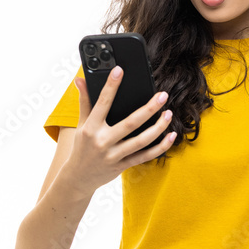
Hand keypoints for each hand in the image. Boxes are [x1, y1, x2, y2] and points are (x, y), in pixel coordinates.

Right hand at [64, 66, 175, 192]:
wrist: (77, 178)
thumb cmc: (81, 147)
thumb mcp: (81, 124)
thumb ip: (84, 101)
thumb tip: (79, 80)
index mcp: (91, 127)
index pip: (102, 103)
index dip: (111, 86)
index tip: (119, 70)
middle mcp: (102, 141)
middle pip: (130, 123)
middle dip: (148, 108)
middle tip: (162, 95)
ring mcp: (113, 155)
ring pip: (141, 141)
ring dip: (158, 127)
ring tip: (169, 114)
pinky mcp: (122, 166)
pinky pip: (145, 156)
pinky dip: (160, 147)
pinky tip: (171, 136)